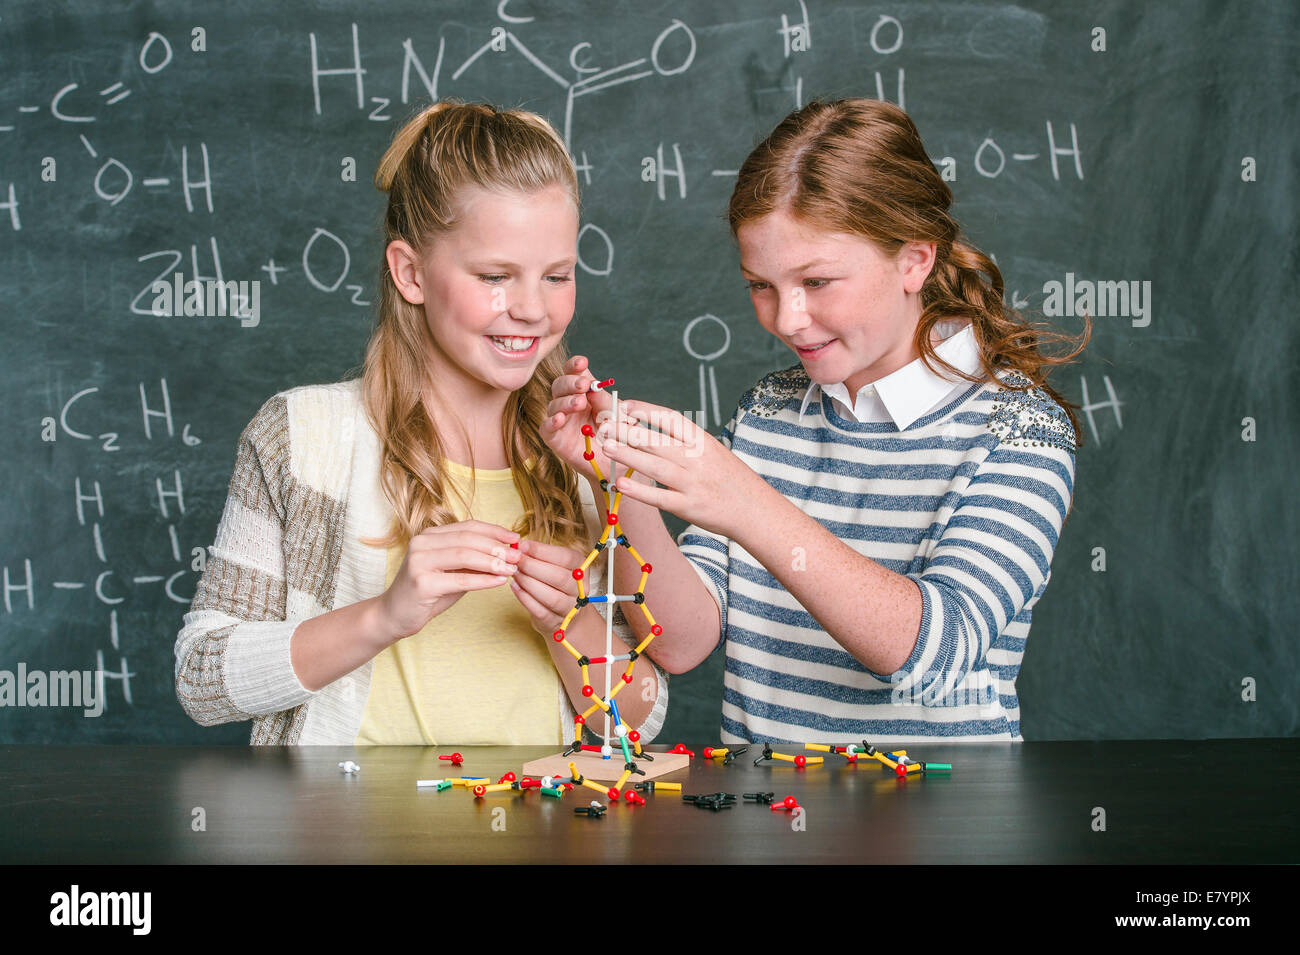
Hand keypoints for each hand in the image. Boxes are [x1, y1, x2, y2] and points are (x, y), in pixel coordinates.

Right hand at [377, 520, 520, 640]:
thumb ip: (473, 561)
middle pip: (468, 539)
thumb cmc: (427, 592)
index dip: (494, 531)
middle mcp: (422, 543)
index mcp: (429, 535)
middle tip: (518, 556)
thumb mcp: (452, 571)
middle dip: (497, 547)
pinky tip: (500, 581)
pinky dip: (483, 580)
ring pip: (465, 556)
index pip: (468, 527)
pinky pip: (460, 579)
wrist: (394, 615)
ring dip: (493, 562)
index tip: (515, 538)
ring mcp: (419, 561)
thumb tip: (507, 552)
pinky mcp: (421, 583)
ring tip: (512, 568)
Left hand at [507, 538, 586, 635]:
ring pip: (551, 597)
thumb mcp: (555, 565)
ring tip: (515, 573)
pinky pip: (540, 611)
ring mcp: (570, 607)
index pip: (566, 558)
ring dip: (529, 583)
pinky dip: (525, 598)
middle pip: (559, 578)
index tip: (524, 545)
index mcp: (582, 568)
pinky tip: (515, 587)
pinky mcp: (556, 622)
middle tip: (516, 560)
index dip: (543, 551)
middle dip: (533, 567)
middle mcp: (580, 589)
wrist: (567, 614)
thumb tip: (521, 547)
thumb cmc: (557, 584)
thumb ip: (542, 556)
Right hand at [540, 354, 631, 481]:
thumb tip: (594, 388)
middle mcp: (570, 404)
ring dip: (565, 401)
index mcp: (586, 393)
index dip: (575, 365)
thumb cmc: (621, 438)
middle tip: (583, 385)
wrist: (619, 465)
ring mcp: (562, 421)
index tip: (582, 362)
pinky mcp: (556, 440)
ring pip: (553, 405)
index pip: (575, 373)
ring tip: (579, 403)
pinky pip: (546, 428)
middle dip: (571, 382)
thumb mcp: (620, 417)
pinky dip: (551, 422)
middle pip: (560, 385)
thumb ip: (607, 403)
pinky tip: (559, 419)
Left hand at [598, 400, 764, 537]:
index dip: (645, 410)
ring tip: (606, 447)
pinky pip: (660, 497)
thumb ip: (684, 442)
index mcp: (702, 441)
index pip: (670, 418)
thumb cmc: (729, 478)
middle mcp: (697, 458)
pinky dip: (639, 491)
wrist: (755, 509)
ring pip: (655, 466)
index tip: (623, 405)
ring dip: (629, 455)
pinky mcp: (689, 506)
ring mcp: (693, 483)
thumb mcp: (712, 451)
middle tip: (604, 425)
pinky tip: (620, 484)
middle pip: (657, 440)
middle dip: (627, 431)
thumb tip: (648, 429)